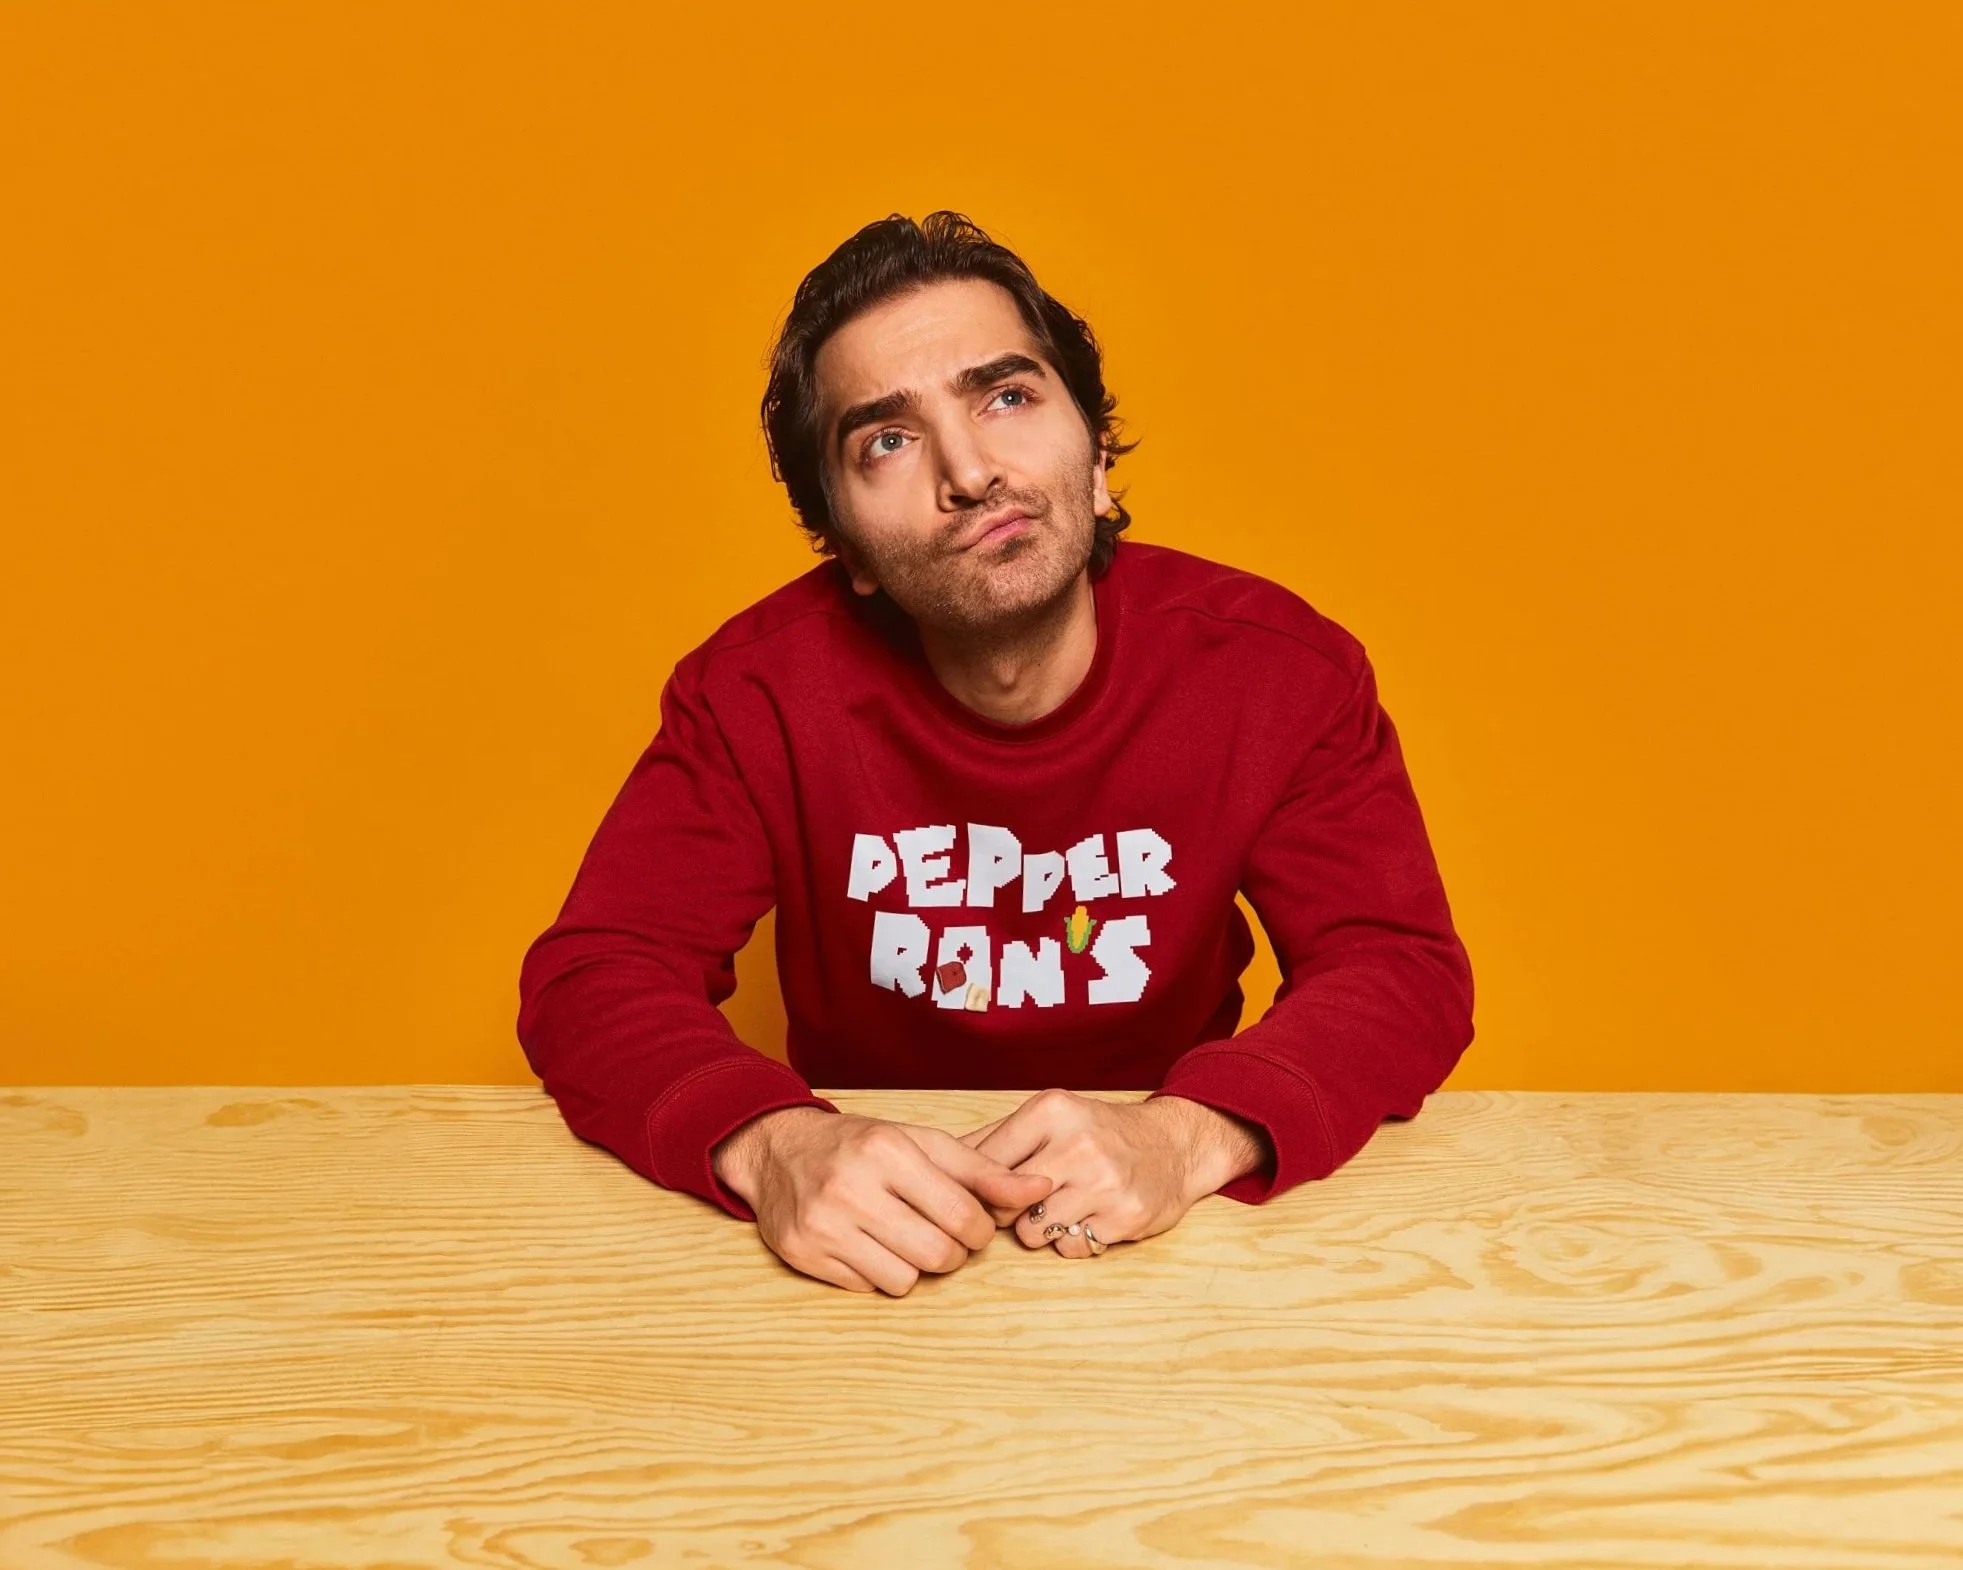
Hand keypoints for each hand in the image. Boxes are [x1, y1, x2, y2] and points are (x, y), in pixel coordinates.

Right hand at [711, 1107, 1055, 1296]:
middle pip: (938, 1255)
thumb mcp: (921, 1143)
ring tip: (902, 1237)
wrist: (778, 1149)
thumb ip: (982, 1170)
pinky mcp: (803, 1254)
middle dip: (952, 1252)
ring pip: (904, 1281)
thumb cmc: (861, 1145)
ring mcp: (823, 1225)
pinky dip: (878, 1273)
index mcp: (888, 1151)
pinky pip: (867, 1288)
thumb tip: (1040, 1190)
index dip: (978, 1228)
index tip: (968, 1220)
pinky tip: (867, 1244)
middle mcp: (852, 1188)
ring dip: (914, 1266)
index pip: (963, 1216)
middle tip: (939, 1233)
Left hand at [957, 1089, 1271, 1257]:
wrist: (1175, 1144)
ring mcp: (1104, 1183)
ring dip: (1038, 1230)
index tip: (981, 1195)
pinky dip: (1070, 1241)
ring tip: (1060, 1209)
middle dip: (1004, 1212)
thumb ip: (998, 1138)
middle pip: (1003, 1203)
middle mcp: (1078, 1144)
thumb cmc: (1102, 1131)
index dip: (976, 1188)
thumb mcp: (1052, 1116)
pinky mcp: (1124, 1217)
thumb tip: (938, 1163)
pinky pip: (1069, 1249)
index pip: (985, 1163)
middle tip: (1022, 1205)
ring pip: (1032, 1232)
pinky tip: (1087, 1219)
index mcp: (1052, 1111)